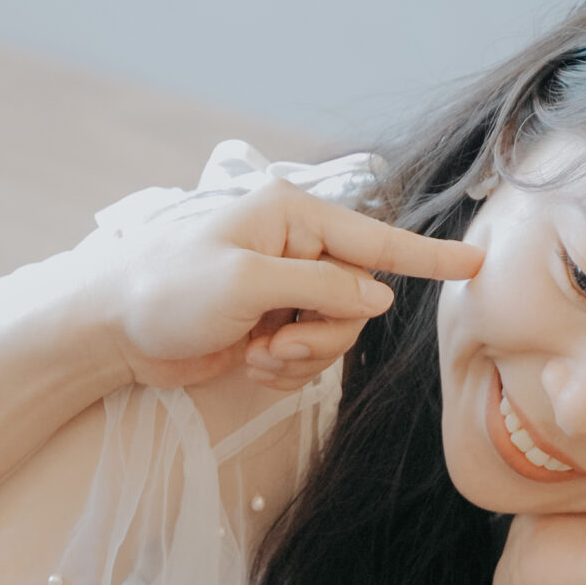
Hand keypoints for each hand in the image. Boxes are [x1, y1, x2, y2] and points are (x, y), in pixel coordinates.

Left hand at [98, 180, 480, 394]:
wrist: (111, 328)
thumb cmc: (165, 290)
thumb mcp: (244, 284)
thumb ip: (318, 288)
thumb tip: (376, 298)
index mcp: (291, 216)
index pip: (374, 239)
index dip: (426, 256)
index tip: (474, 264)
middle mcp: (295, 247)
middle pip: (358, 299)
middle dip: (326, 332)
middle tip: (277, 343)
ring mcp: (285, 288)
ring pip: (337, 333)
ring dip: (303, 356)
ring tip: (256, 352)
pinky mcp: (272, 324)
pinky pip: (310, 355)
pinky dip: (286, 368)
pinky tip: (249, 361)